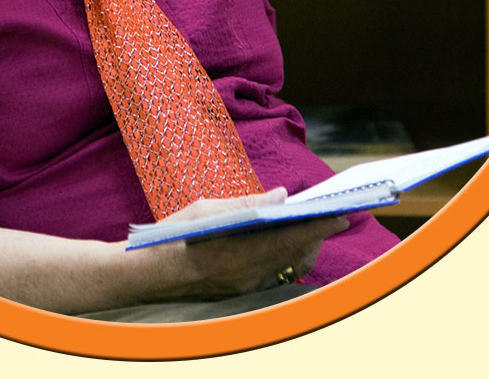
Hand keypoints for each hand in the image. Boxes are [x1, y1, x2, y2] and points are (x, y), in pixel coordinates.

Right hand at [135, 189, 349, 301]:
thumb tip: (281, 195)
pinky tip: (287, 240)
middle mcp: (247, 276)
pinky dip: (286, 256)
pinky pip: (275, 273)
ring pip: (288, 266)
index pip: (289, 240)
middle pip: (295, 256)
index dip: (318, 227)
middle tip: (331, 214)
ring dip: (304, 246)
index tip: (340, 215)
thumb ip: (246, 203)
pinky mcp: (242, 292)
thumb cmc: (174, 236)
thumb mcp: (207, 210)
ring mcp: (245, 288)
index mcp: (238, 253)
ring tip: (314, 224)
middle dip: (317, 235)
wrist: (148, 275)